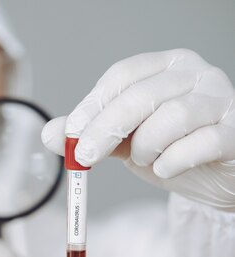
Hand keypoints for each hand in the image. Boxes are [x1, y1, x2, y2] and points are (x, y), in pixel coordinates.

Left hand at [42, 48, 234, 210]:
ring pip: (174, 115)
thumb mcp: (126, 141)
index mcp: (166, 68)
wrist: (218, 178)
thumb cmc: (172, 150)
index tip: (71, 131)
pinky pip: (202, 142)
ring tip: (143, 159)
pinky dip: (175, 160)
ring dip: (146, 145)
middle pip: (141, 94)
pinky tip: (166, 169)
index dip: (94, 103)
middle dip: (105, 128)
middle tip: (85, 156)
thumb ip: (91, 135)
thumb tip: (48, 134)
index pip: (123, 75)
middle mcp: (196, 75)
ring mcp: (221, 101)